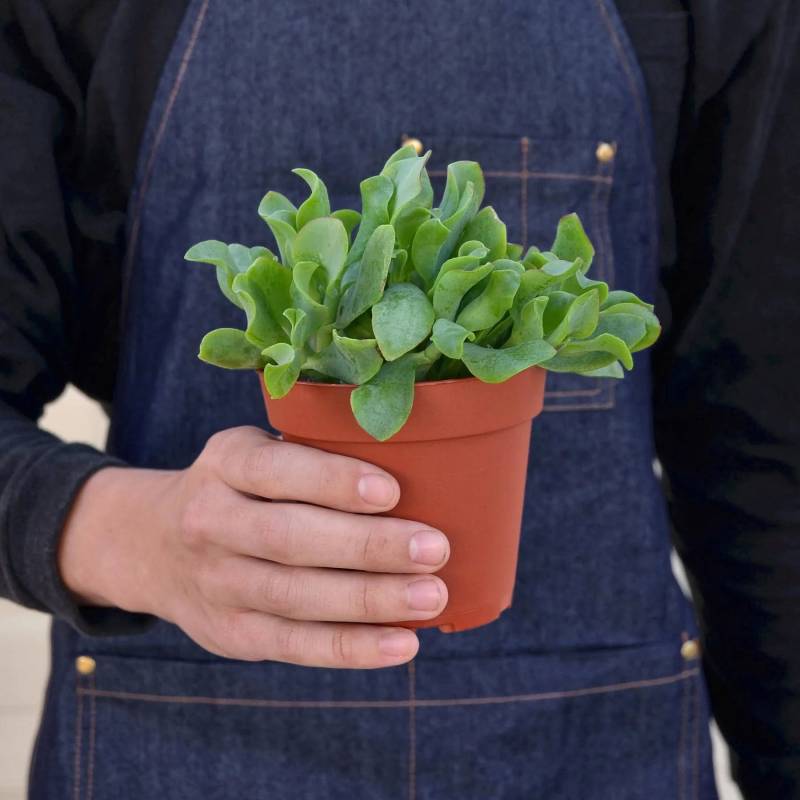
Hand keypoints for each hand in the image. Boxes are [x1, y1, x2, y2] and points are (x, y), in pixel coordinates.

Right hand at [59, 426, 448, 668]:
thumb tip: (424, 465)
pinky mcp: (230, 634)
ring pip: (296, 597)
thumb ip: (314, 457)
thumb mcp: (257, 451)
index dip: (333, 481)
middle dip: (367, 545)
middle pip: (290, 538)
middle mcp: (210, 521)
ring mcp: (216, 584)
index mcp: (226, 462)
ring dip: (370, 600)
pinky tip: (402, 644)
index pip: (276, 469)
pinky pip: (294, 646)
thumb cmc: (243, 489)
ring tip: (432, 597)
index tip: (392, 491)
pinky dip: (351, 648)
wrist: (155, 545)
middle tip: (435, 548)